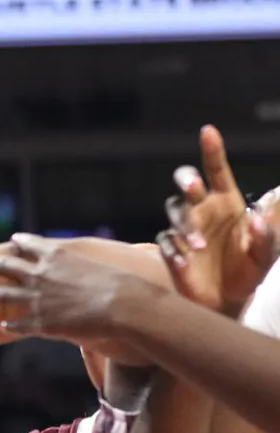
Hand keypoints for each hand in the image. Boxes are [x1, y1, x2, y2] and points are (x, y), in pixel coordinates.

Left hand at [0, 233, 160, 340]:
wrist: (122, 303)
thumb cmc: (118, 280)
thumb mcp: (97, 260)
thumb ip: (84, 259)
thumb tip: (87, 257)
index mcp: (54, 255)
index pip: (30, 244)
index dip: (19, 243)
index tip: (11, 241)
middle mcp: (40, 274)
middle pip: (5, 266)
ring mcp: (38, 298)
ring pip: (2, 294)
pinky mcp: (43, 321)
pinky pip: (20, 323)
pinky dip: (10, 325)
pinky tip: (1, 325)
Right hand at [157, 125, 278, 314]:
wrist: (227, 301)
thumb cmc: (249, 271)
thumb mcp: (266, 256)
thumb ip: (266, 237)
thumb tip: (258, 218)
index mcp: (227, 204)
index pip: (218, 172)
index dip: (212, 151)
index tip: (208, 131)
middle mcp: (203, 211)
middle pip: (187, 186)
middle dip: (187, 182)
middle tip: (194, 186)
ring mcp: (185, 230)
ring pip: (175, 213)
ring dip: (185, 226)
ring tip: (198, 246)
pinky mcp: (172, 250)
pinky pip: (166, 243)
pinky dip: (174, 250)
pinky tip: (185, 261)